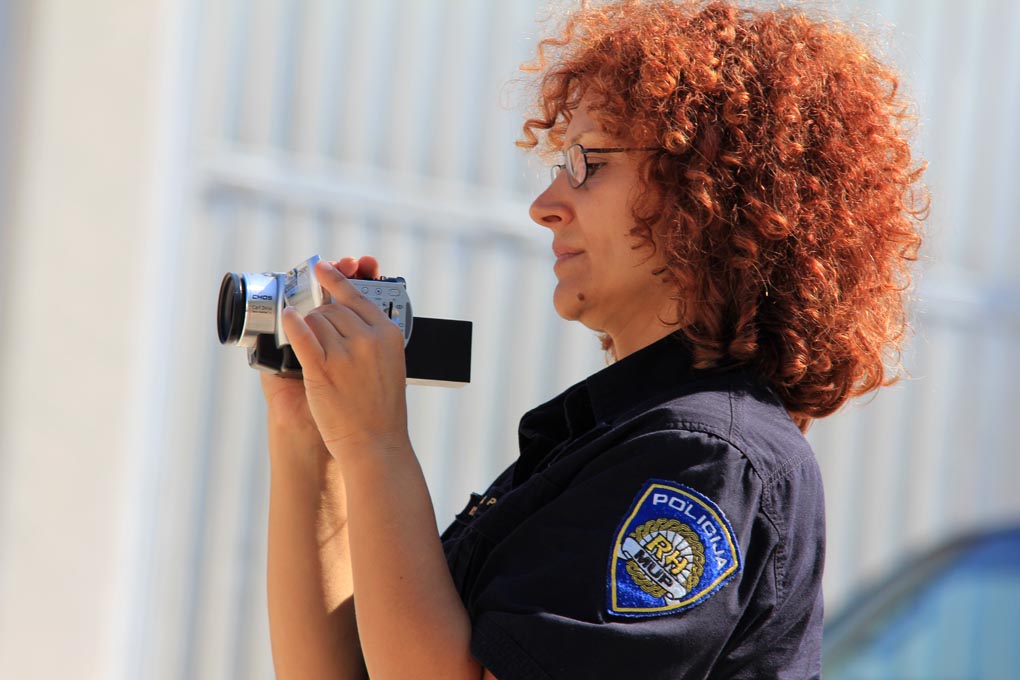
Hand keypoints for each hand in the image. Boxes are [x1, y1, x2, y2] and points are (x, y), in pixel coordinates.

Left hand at [260, 256, 381, 434]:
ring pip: (314, 321)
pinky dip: (291, 324)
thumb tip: (346, 316)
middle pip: (331, 309)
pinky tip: (288, 318)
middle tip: (321, 336)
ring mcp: (344, 353)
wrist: (376, 442)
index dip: (336, 279)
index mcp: (387, 334)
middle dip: (321, 316)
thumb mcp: (390, 364)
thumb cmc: (382, 409)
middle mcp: (368, 339)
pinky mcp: (322, 369)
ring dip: (308, 329)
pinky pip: (301, 335)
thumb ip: (372, 339)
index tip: (324, 267)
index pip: (357, 296)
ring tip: (315, 350)